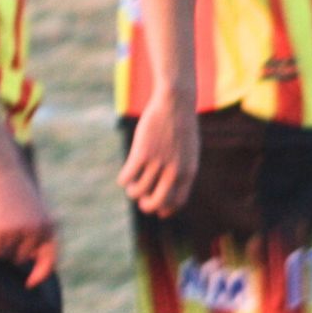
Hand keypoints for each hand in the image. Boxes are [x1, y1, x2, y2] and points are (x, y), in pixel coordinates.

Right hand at [0, 153, 58, 286]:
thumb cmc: (12, 186)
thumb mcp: (34, 207)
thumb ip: (37, 230)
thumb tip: (31, 257)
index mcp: (50, 225)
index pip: (49, 259)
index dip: (40, 273)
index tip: (30, 283)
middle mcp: (37, 232)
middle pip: (19, 258)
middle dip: (9, 248)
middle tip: (2, 223)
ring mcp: (17, 234)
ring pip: (2, 255)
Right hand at [118, 96, 197, 216]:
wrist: (175, 103)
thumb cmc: (181, 127)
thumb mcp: (187, 151)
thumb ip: (180, 171)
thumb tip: (166, 194)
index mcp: (188, 171)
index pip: (177, 202)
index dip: (165, 209)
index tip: (156, 208)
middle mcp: (174, 170)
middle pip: (157, 203)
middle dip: (146, 206)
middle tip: (141, 199)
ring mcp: (158, 162)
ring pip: (137, 191)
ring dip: (132, 190)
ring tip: (132, 182)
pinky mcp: (142, 153)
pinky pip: (126, 178)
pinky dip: (123, 179)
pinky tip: (126, 173)